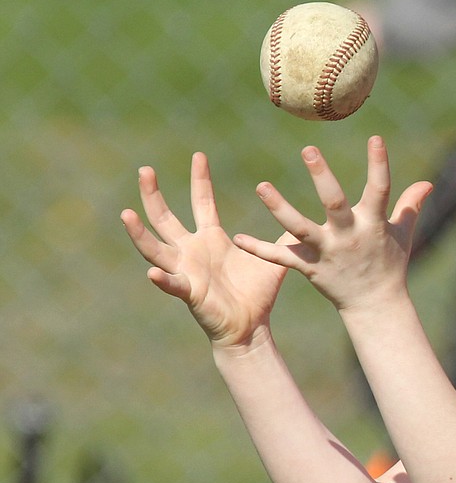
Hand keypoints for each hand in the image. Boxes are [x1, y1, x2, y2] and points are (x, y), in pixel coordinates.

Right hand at [121, 152, 289, 347]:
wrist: (251, 327)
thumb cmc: (257, 294)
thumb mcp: (272, 257)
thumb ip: (282, 236)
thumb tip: (301, 216)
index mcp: (211, 239)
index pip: (202, 202)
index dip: (200, 179)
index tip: (199, 155)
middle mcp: (192, 251)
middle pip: (165, 218)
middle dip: (153, 195)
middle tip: (144, 170)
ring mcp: (186, 271)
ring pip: (155, 248)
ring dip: (140, 233)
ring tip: (127, 214)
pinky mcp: (190, 293)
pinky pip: (173, 285)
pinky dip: (163, 279)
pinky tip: (152, 271)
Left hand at [234, 136, 431, 312]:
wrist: (375, 305)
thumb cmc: (389, 263)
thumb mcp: (403, 233)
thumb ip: (410, 205)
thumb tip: (428, 183)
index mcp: (373, 224)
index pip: (380, 189)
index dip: (379, 164)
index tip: (375, 138)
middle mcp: (349, 236)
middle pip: (335, 204)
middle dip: (323, 178)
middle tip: (307, 150)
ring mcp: (328, 252)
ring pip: (300, 228)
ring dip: (279, 208)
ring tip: (261, 186)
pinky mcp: (310, 268)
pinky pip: (282, 258)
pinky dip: (260, 249)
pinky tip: (238, 238)